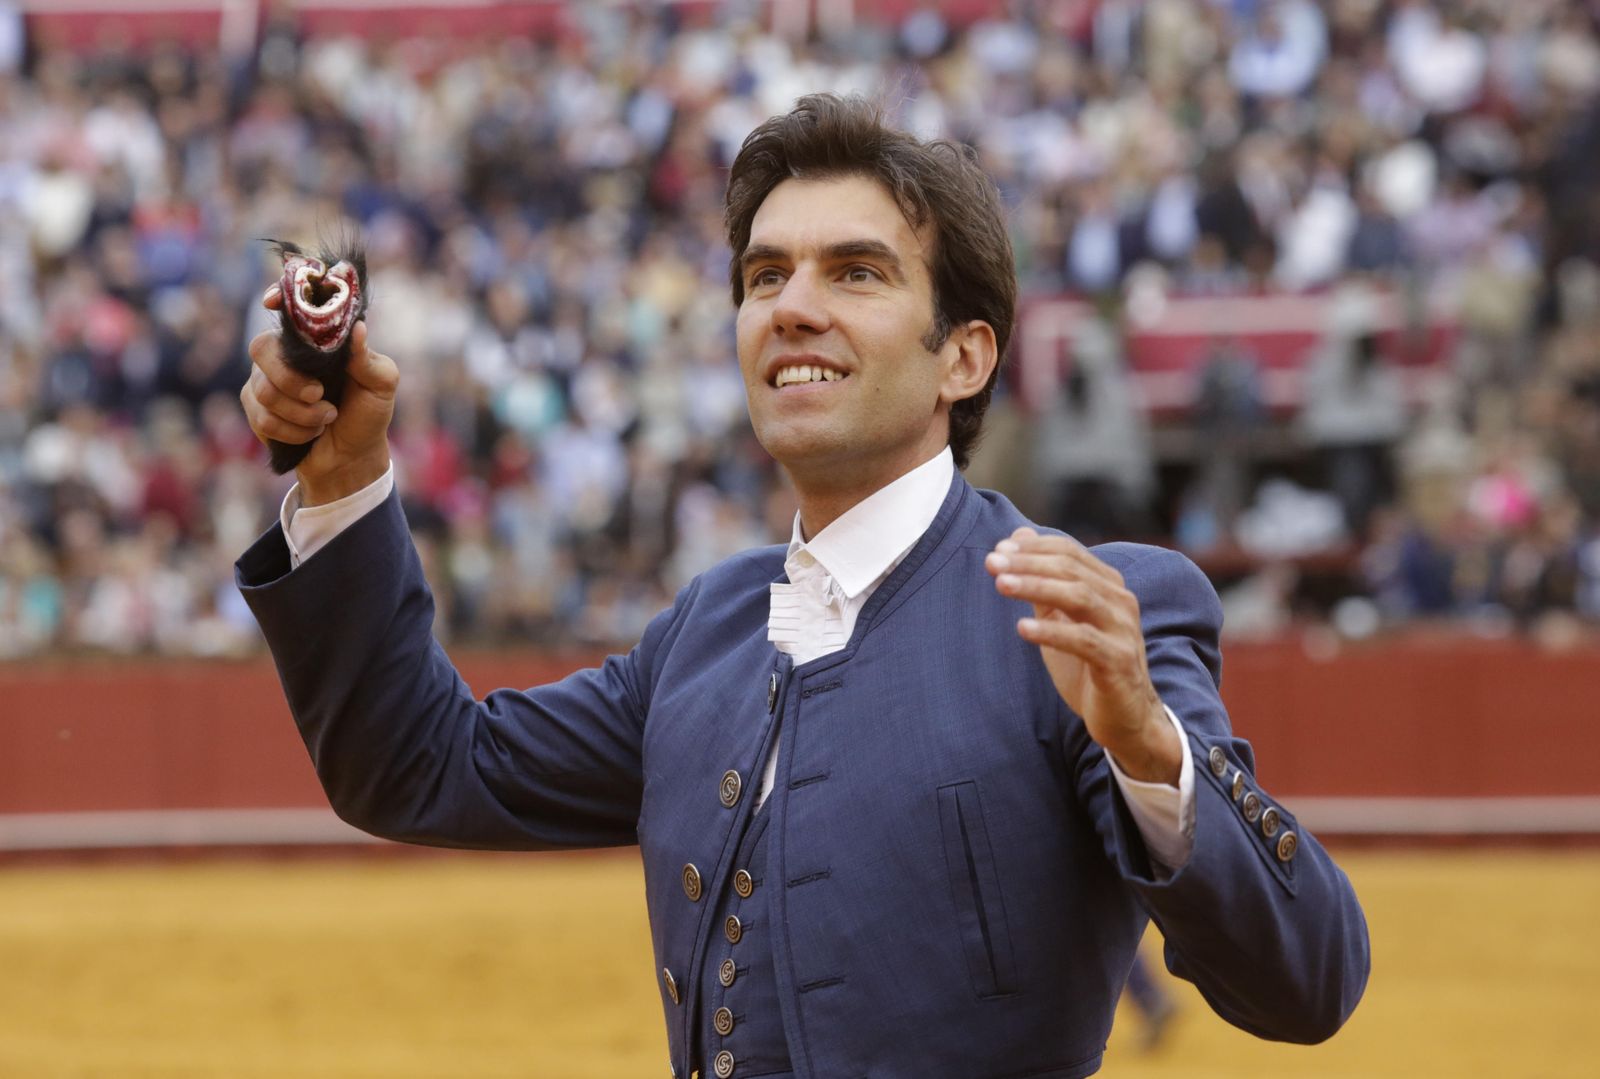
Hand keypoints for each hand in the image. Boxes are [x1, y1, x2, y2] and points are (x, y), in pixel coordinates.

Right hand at [241, 285, 397, 505]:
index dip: (276, 298)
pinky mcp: (256, 409)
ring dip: (301, 413)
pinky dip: (293, 431)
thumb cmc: (368, 414)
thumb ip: (369, 360)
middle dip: (291, 380)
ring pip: (263, 390)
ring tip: (326, 418)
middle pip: (261, 348)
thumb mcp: (381, 386)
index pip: (287, 307)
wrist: (352, 457)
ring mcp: (264, 379)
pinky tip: (310, 434)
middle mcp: (285, 354)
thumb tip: (358, 329)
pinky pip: (262, 417)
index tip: (271, 302)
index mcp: (314, 339)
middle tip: (320, 395)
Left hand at [985, 528, 1180, 783]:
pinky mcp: (1118, 662)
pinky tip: (1022, 628)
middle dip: (1028, 563)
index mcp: (1108, 586)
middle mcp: (1120, 602)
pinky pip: (1084, 640)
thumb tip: (1019, 537)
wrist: (1127, 717)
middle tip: (992, 563)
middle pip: (1072, 569)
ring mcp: (1122, 630)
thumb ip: (1043, 582)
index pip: (1070, 552)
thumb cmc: (1089, 666)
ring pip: (1079, 596)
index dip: (1033, 548)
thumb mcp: (1061, 620)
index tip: (998, 550)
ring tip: (1001, 585)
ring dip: (1037, 587)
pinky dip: (1052, 631)